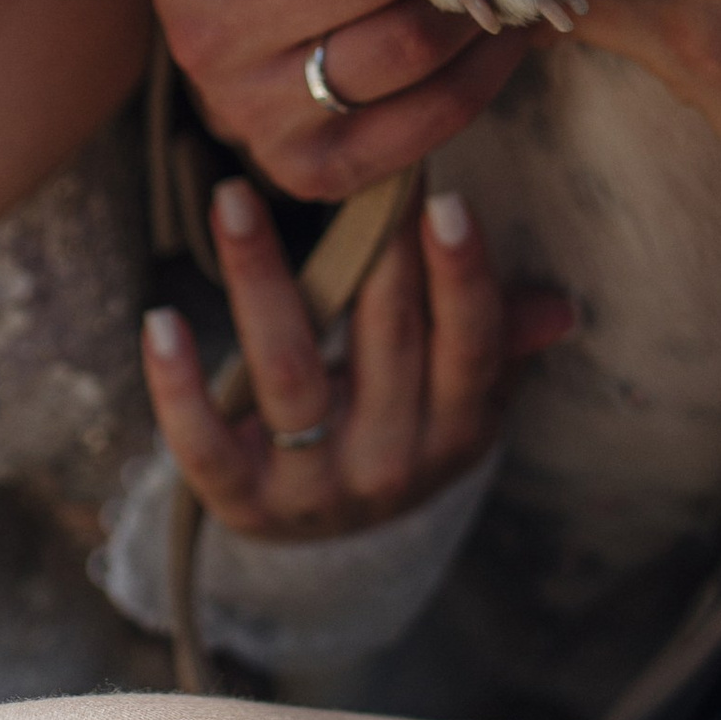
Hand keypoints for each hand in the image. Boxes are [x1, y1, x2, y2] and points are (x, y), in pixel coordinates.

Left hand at [142, 177, 573, 538]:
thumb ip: (499, 344)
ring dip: (260, 278)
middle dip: (366, 251)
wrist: (332, 550)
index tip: (440, 200)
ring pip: (287, 372)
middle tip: (339, 169)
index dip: (459, 277)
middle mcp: (391, 464)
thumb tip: (561, 310)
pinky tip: (159, 320)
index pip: (469, 347)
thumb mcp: (460, 399)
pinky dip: (177, 385)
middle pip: (384, 343)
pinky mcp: (241, 501)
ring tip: (231, 199)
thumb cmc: (404, 432)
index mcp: (456, 429)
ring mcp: (313, 486)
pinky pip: (204, 444)